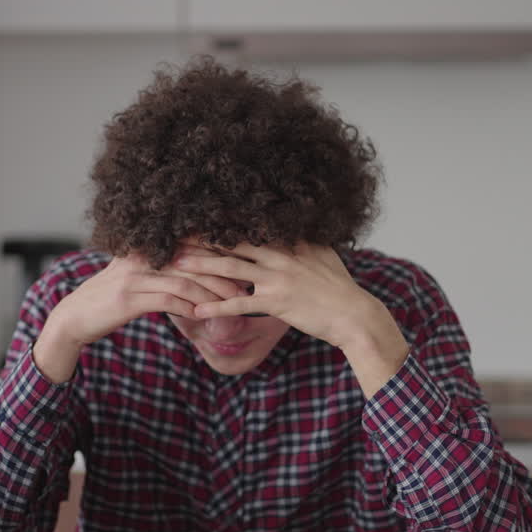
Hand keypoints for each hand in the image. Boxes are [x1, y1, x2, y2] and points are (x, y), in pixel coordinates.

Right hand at [32, 253, 241, 381]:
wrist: (73, 318)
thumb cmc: (109, 301)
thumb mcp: (134, 279)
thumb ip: (159, 272)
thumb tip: (192, 273)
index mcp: (144, 248)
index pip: (188, 244)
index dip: (216, 254)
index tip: (240, 265)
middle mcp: (140, 256)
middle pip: (191, 260)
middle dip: (221, 273)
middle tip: (245, 285)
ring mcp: (133, 276)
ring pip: (184, 281)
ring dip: (211, 294)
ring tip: (232, 303)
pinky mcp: (128, 298)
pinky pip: (168, 300)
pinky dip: (190, 308)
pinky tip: (205, 316)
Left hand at [173, 243, 410, 395]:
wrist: (354, 315)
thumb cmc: (341, 288)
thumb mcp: (325, 257)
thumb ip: (306, 243)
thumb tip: (297, 232)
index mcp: (291, 242)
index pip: (251, 227)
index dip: (224, 222)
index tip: (201, 217)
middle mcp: (281, 255)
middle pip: (234, 242)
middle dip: (204, 238)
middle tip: (177, 233)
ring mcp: (277, 278)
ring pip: (231, 269)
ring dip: (202, 266)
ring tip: (177, 264)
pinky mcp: (276, 303)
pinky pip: (239, 304)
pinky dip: (217, 308)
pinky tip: (196, 311)